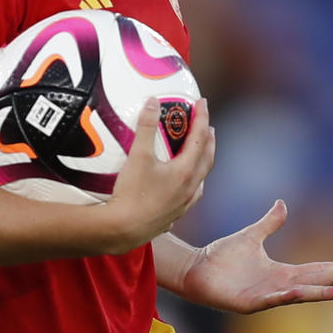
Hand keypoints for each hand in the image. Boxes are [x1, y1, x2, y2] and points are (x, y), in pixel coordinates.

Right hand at [100, 98, 214, 253]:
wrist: (123, 229)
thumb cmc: (132, 194)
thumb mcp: (138, 156)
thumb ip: (146, 128)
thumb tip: (152, 103)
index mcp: (185, 171)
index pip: (199, 138)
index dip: (201, 118)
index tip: (202, 103)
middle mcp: (189, 188)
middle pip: (206, 160)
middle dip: (209, 141)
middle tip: (208, 128)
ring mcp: (182, 205)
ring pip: (200, 182)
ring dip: (202, 165)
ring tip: (198, 157)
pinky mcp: (172, 217)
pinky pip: (188, 199)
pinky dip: (190, 187)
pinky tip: (181, 189)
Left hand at [178, 200, 332, 313]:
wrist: (195, 268)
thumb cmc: (221, 256)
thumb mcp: (251, 236)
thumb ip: (269, 223)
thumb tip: (282, 204)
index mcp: (280, 272)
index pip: (315, 270)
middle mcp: (277, 286)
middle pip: (314, 282)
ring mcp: (264, 296)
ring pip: (298, 295)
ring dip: (319, 293)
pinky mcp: (248, 303)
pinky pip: (270, 300)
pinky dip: (284, 297)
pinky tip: (298, 292)